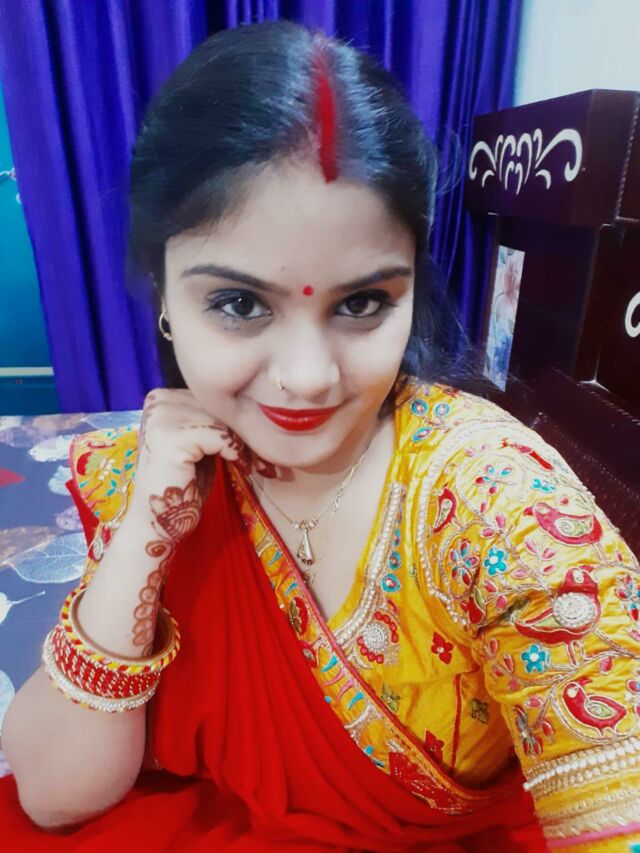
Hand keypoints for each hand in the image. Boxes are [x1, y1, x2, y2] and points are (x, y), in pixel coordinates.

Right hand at [129, 388, 271, 542]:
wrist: (157, 520)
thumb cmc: (183, 482)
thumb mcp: (201, 442)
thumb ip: (215, 420)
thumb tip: (258, 405)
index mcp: (162, 396)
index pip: (212, 397)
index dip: (237, 420)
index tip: (259, 442)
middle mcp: (158, 402)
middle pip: (218, 406)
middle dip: (245, 433)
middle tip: (265, 458)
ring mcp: (162, 418)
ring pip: (223, 420)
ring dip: (244, 445)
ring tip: (255, 465)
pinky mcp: (171, 438)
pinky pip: (220, 435)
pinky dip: (237, 453)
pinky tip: (243, 468)